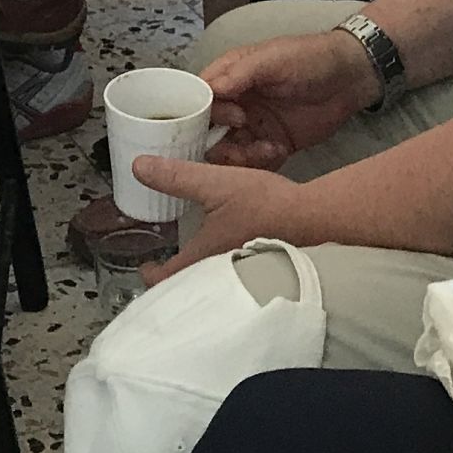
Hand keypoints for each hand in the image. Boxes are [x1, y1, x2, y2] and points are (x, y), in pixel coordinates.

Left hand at [134, 155, 322, 285]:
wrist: (314, 218)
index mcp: (202, 259)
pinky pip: (232, 278)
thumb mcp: (216, 184)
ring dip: (199, 271)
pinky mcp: (260, 272)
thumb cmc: (266, 206)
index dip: (150, 274)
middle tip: (170, 258)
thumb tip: (139, 167)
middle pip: (186, 285)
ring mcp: (241, 278)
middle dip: (176, 275)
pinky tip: (231, 249)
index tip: (146, 266)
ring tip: (196, 252)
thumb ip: (177, 177)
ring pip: (209, 282)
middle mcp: (218, 277)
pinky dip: (223, 269)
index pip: (165, 279)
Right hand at [193, 30, 379, 172]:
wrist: (350, 78)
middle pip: (209, 132)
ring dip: (241, 156)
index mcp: (230, 78)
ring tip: (265, 148)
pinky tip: (279, 150)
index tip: (228, 118)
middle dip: (219, 141)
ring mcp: (254, 127)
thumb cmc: (309, 58)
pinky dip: (261, 162)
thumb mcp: (273, 59)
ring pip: (229, 152)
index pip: (200, 99)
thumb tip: (210, 89)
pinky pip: (255, 163)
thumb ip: (241, 74)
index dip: (203, 113)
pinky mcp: (272, 145)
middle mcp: (237, 104)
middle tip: (244, 135)